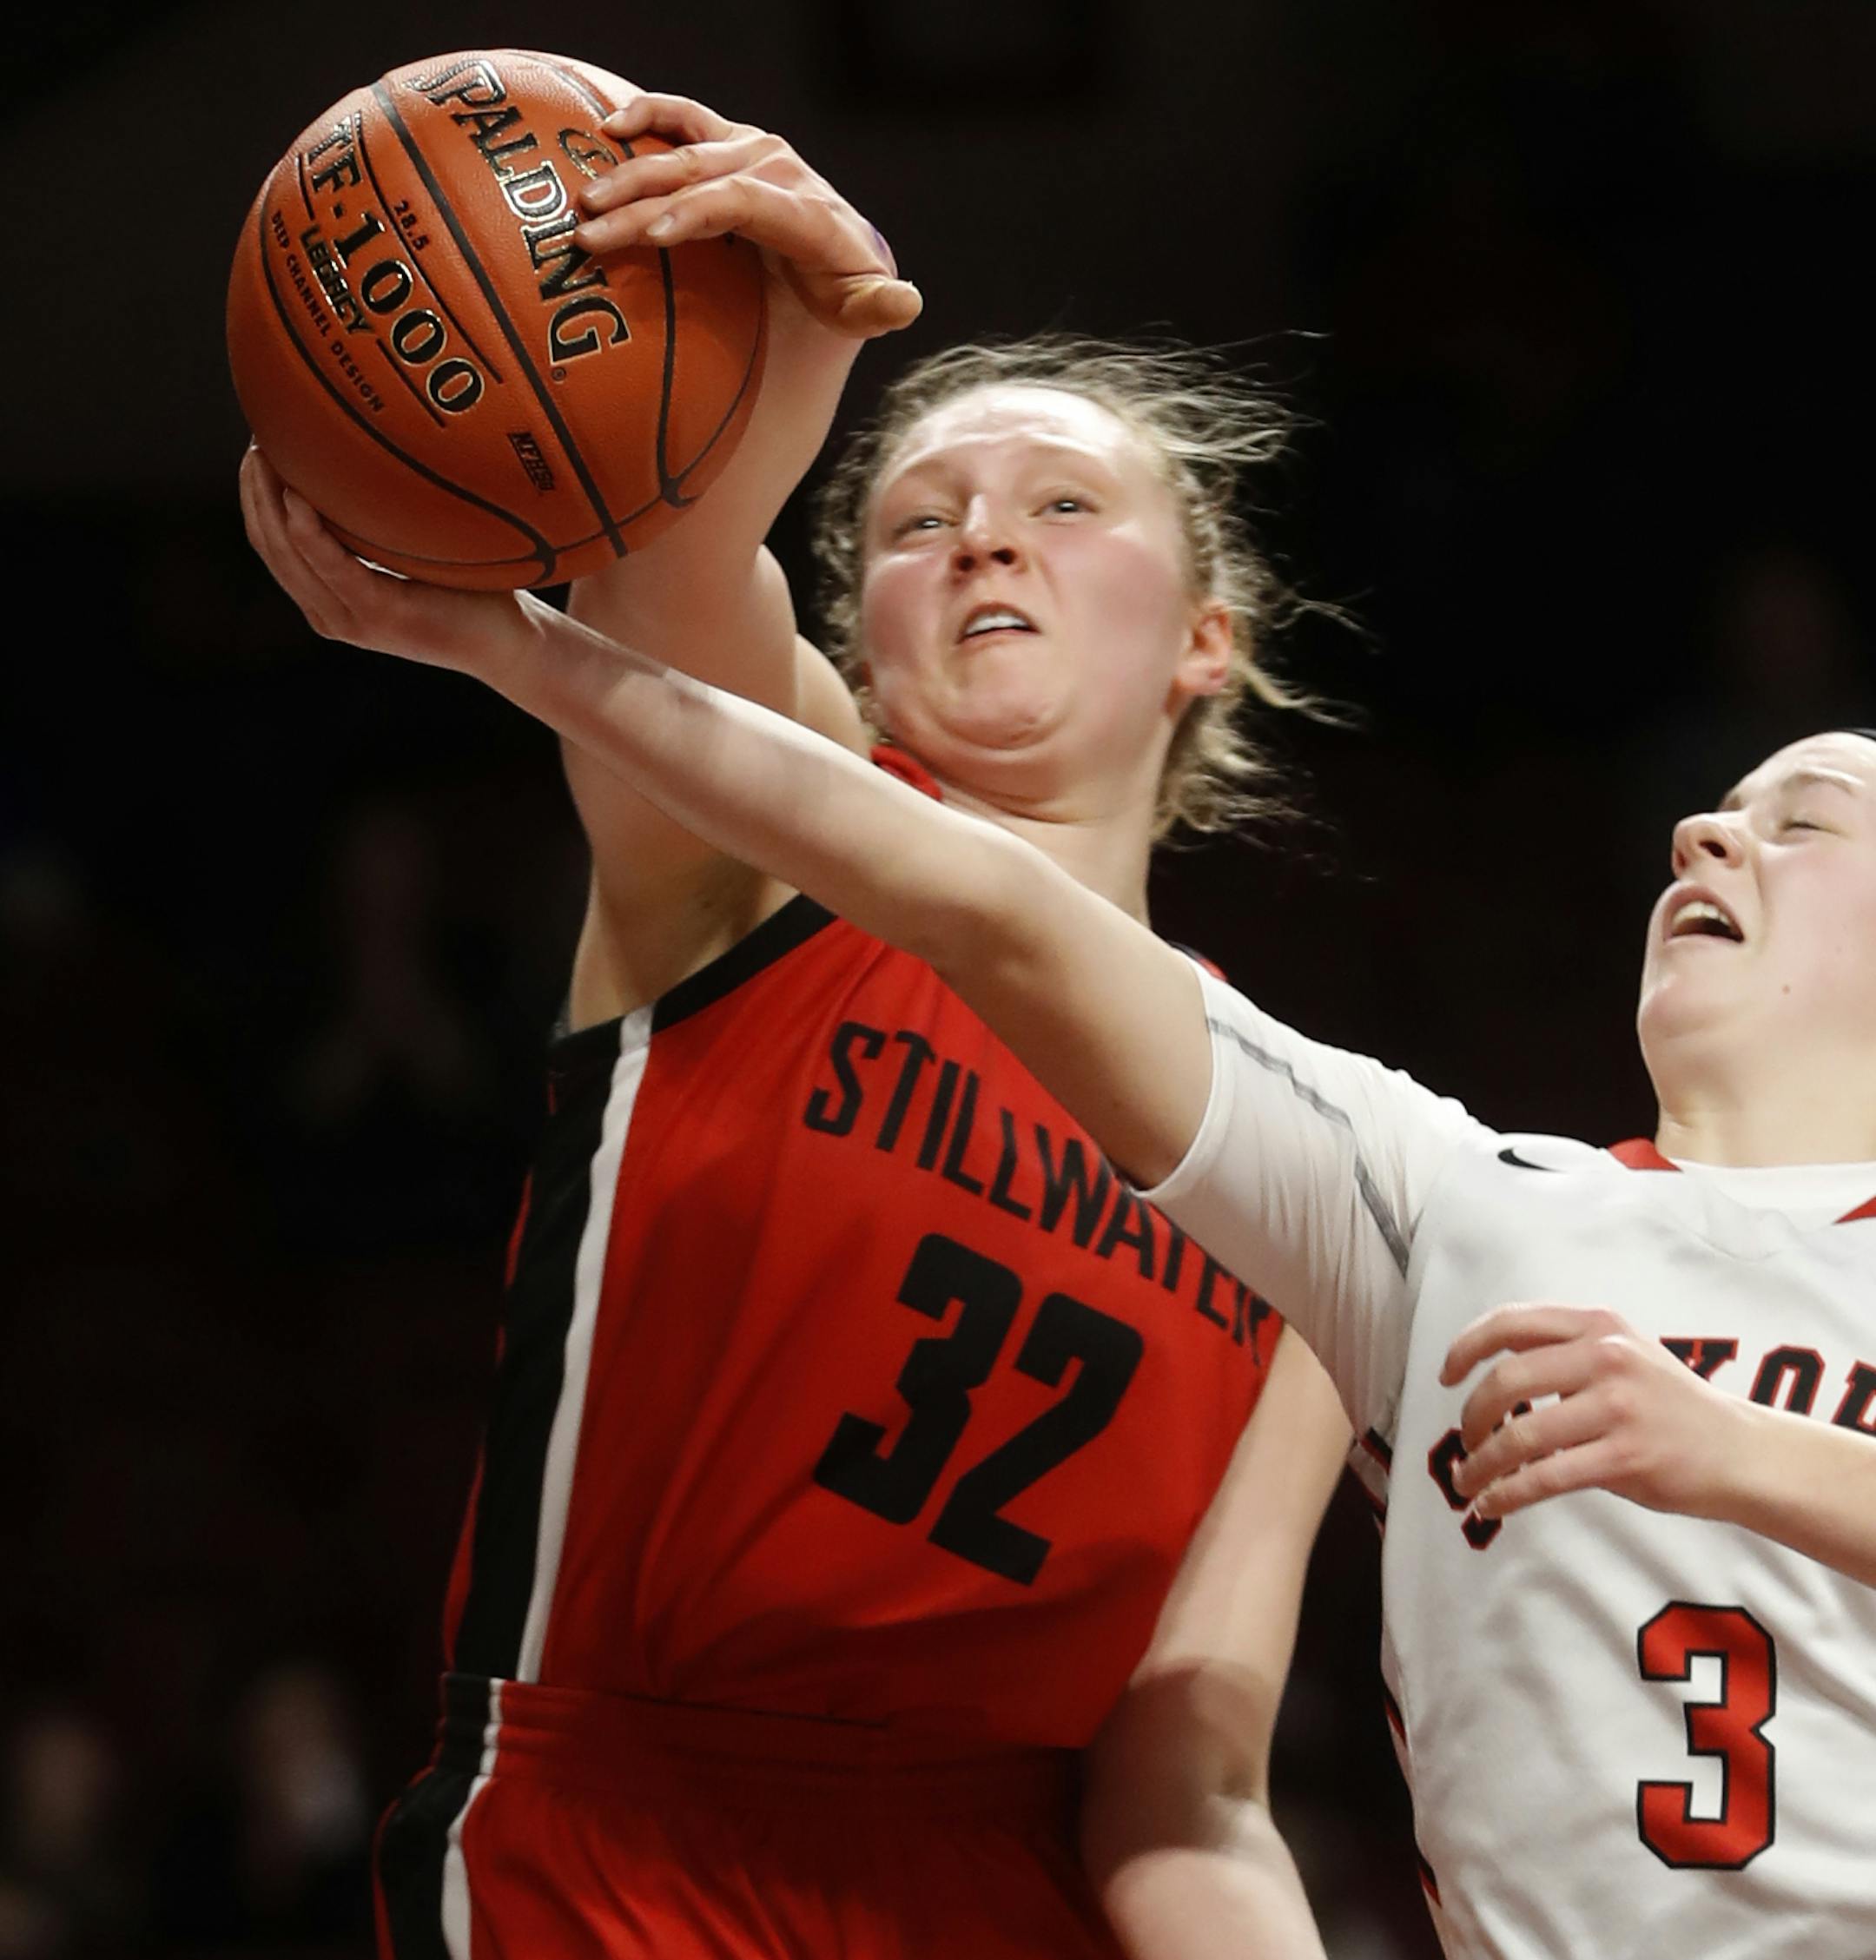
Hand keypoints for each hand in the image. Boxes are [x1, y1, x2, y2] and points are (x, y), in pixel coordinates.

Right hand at [238, 446, 542, 679]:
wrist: (508, 644)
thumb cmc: (468, 591)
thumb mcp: (411, 550)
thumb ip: (380, 522)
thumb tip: (369, 458)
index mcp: (331, 598)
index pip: (272, 543)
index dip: (255, 494)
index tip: (258, 446)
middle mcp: (330, 613)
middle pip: (270, 544)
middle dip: (254, 489)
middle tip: (257, 439)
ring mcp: (351, 619)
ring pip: (287, 554)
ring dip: (269, 501)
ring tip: (265, 454)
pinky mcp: (377, 616)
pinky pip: (331, 567)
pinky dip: (309, 532)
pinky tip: (298, 497)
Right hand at [572, 91, 920, 338]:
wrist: (839, 252)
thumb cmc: (843, 289)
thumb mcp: (865, 308)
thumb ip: (882, 308)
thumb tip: (907, 301)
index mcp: (803, 208)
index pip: (741, 202)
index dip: (696, 215)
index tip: (654, 237)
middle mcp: (776, 167)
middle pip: (697, 179)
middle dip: (640, 205)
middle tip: (590, 232)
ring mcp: (751, 149)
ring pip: (681, 153)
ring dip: (629, 171)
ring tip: (584, 199)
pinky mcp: (731, 141)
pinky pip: (684, 118)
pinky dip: (647, 115)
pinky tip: (610, 127)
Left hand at [1439, 1304, 1749, 1522]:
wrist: (1740, 1450)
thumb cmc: (1669, 1405)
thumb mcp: (1622, 1353)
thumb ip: (1563, 1352)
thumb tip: (1489, 1375)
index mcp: (1597, 1325)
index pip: (1510, 1323)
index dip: (1465, 1347)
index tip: (1446, 1375)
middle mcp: (1606, 1357)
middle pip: (1505, 1380)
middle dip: (1471, 1415)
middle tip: (1463, 1439)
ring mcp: (1618, 1407)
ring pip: (1520, 1434)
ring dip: (1481, 1463)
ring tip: (1466, 1481)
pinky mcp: (1626, 1458)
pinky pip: (1545, 1477)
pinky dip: (1507, 1494)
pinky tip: (1492, 1505)